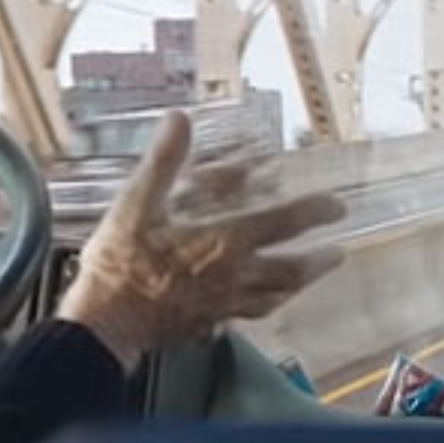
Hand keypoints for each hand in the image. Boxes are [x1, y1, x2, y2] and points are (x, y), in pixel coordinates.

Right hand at [57, 110, 345, 372]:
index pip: (284, 223)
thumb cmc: (121, 263)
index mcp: (224, 241)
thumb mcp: (136, 201)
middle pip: (293, 270)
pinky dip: (265, 304)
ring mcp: (225, 305)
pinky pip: (250, 315)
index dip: (314, 211)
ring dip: (299, 285)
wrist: (106, 322)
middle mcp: (234, 276)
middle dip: (319, 259)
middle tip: (337, 251)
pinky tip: (258, 302)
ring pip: (277, 296)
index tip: (337, 206)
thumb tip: (178, 119)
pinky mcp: (210, 324)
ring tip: (308, 278)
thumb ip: (163, 160)